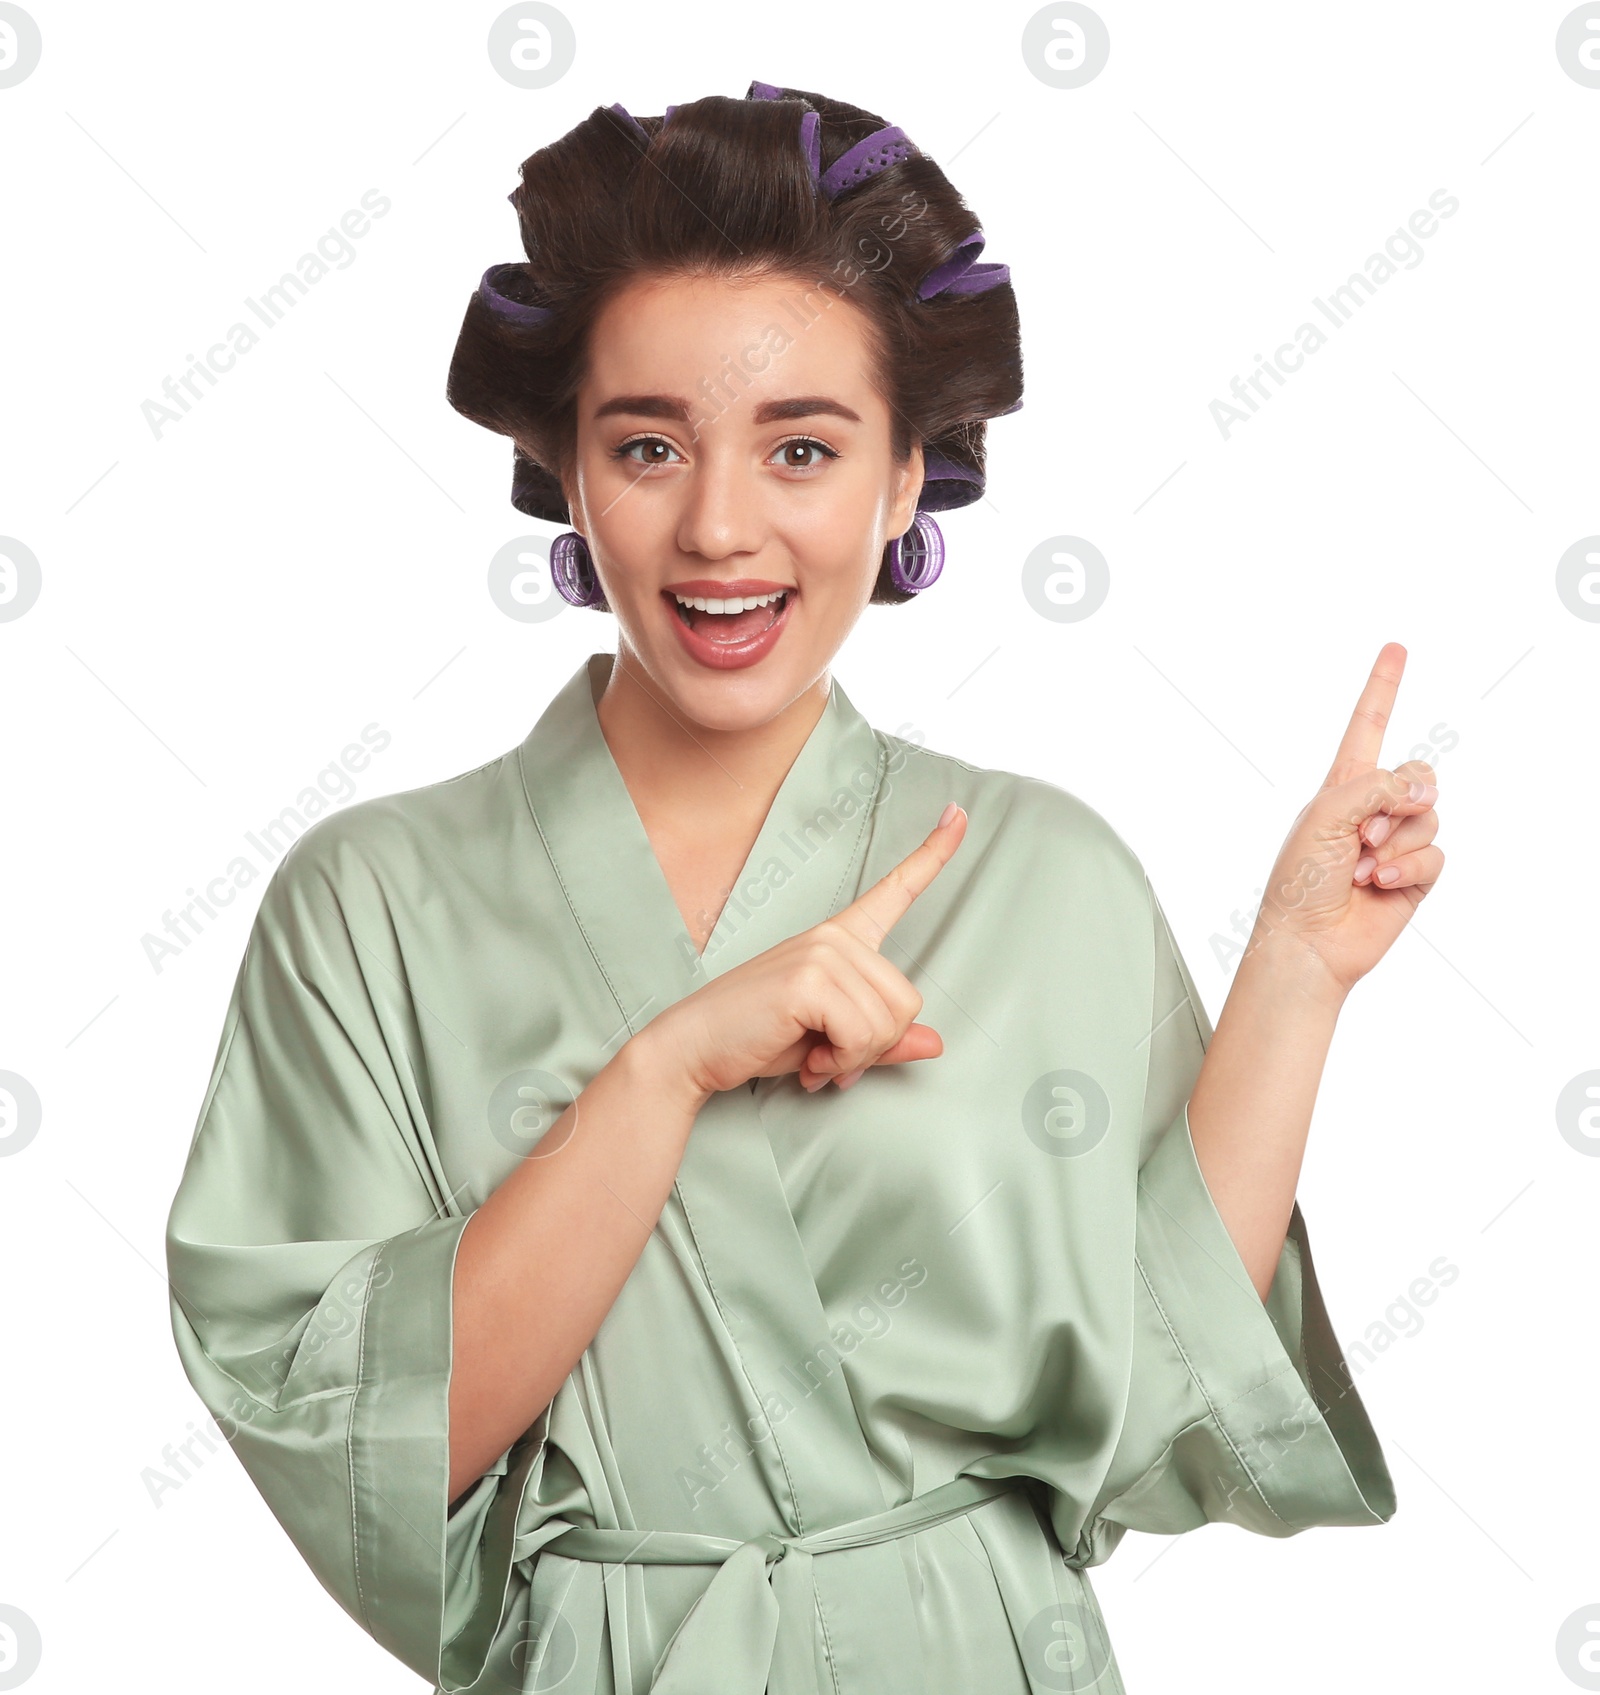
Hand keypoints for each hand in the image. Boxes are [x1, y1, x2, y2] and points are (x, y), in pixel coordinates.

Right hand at [632, 804, 969, 1108]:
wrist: (693, 1048)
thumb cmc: (759, 1038)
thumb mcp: (833, 1040)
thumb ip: (882, 1039)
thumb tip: (934, 1043)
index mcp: (840, 938)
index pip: (895, 889)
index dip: (934, 853)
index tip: (958, 814)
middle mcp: (835, 937)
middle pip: (907, 1001)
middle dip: (873, 1046)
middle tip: (830, 1058)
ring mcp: (822, 952)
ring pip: (887, 1023)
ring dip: (855, 1059)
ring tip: (816, 1059)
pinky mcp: (809, 979)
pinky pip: (862, 1034)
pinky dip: (841, 1061)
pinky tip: (810, 1062)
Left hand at [1246, 641, 1444, 998]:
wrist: (1307, 941)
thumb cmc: (1298, 881)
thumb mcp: (1324, 815)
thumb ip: (1374, 786)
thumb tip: (1420, 787)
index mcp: (1340, 785)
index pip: (1367, 726)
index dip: (1383, 688)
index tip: (1396, 648)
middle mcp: (1371, 807)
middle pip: (1417, 772)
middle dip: (1397, 800)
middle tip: (1360, 835)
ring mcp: (1395, 841)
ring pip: (1428, 815)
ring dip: (1393, 842)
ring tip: (1359, 866)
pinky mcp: (1414, 874)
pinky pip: (1434, 853)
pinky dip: (1407, 868)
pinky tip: (1378, 883)